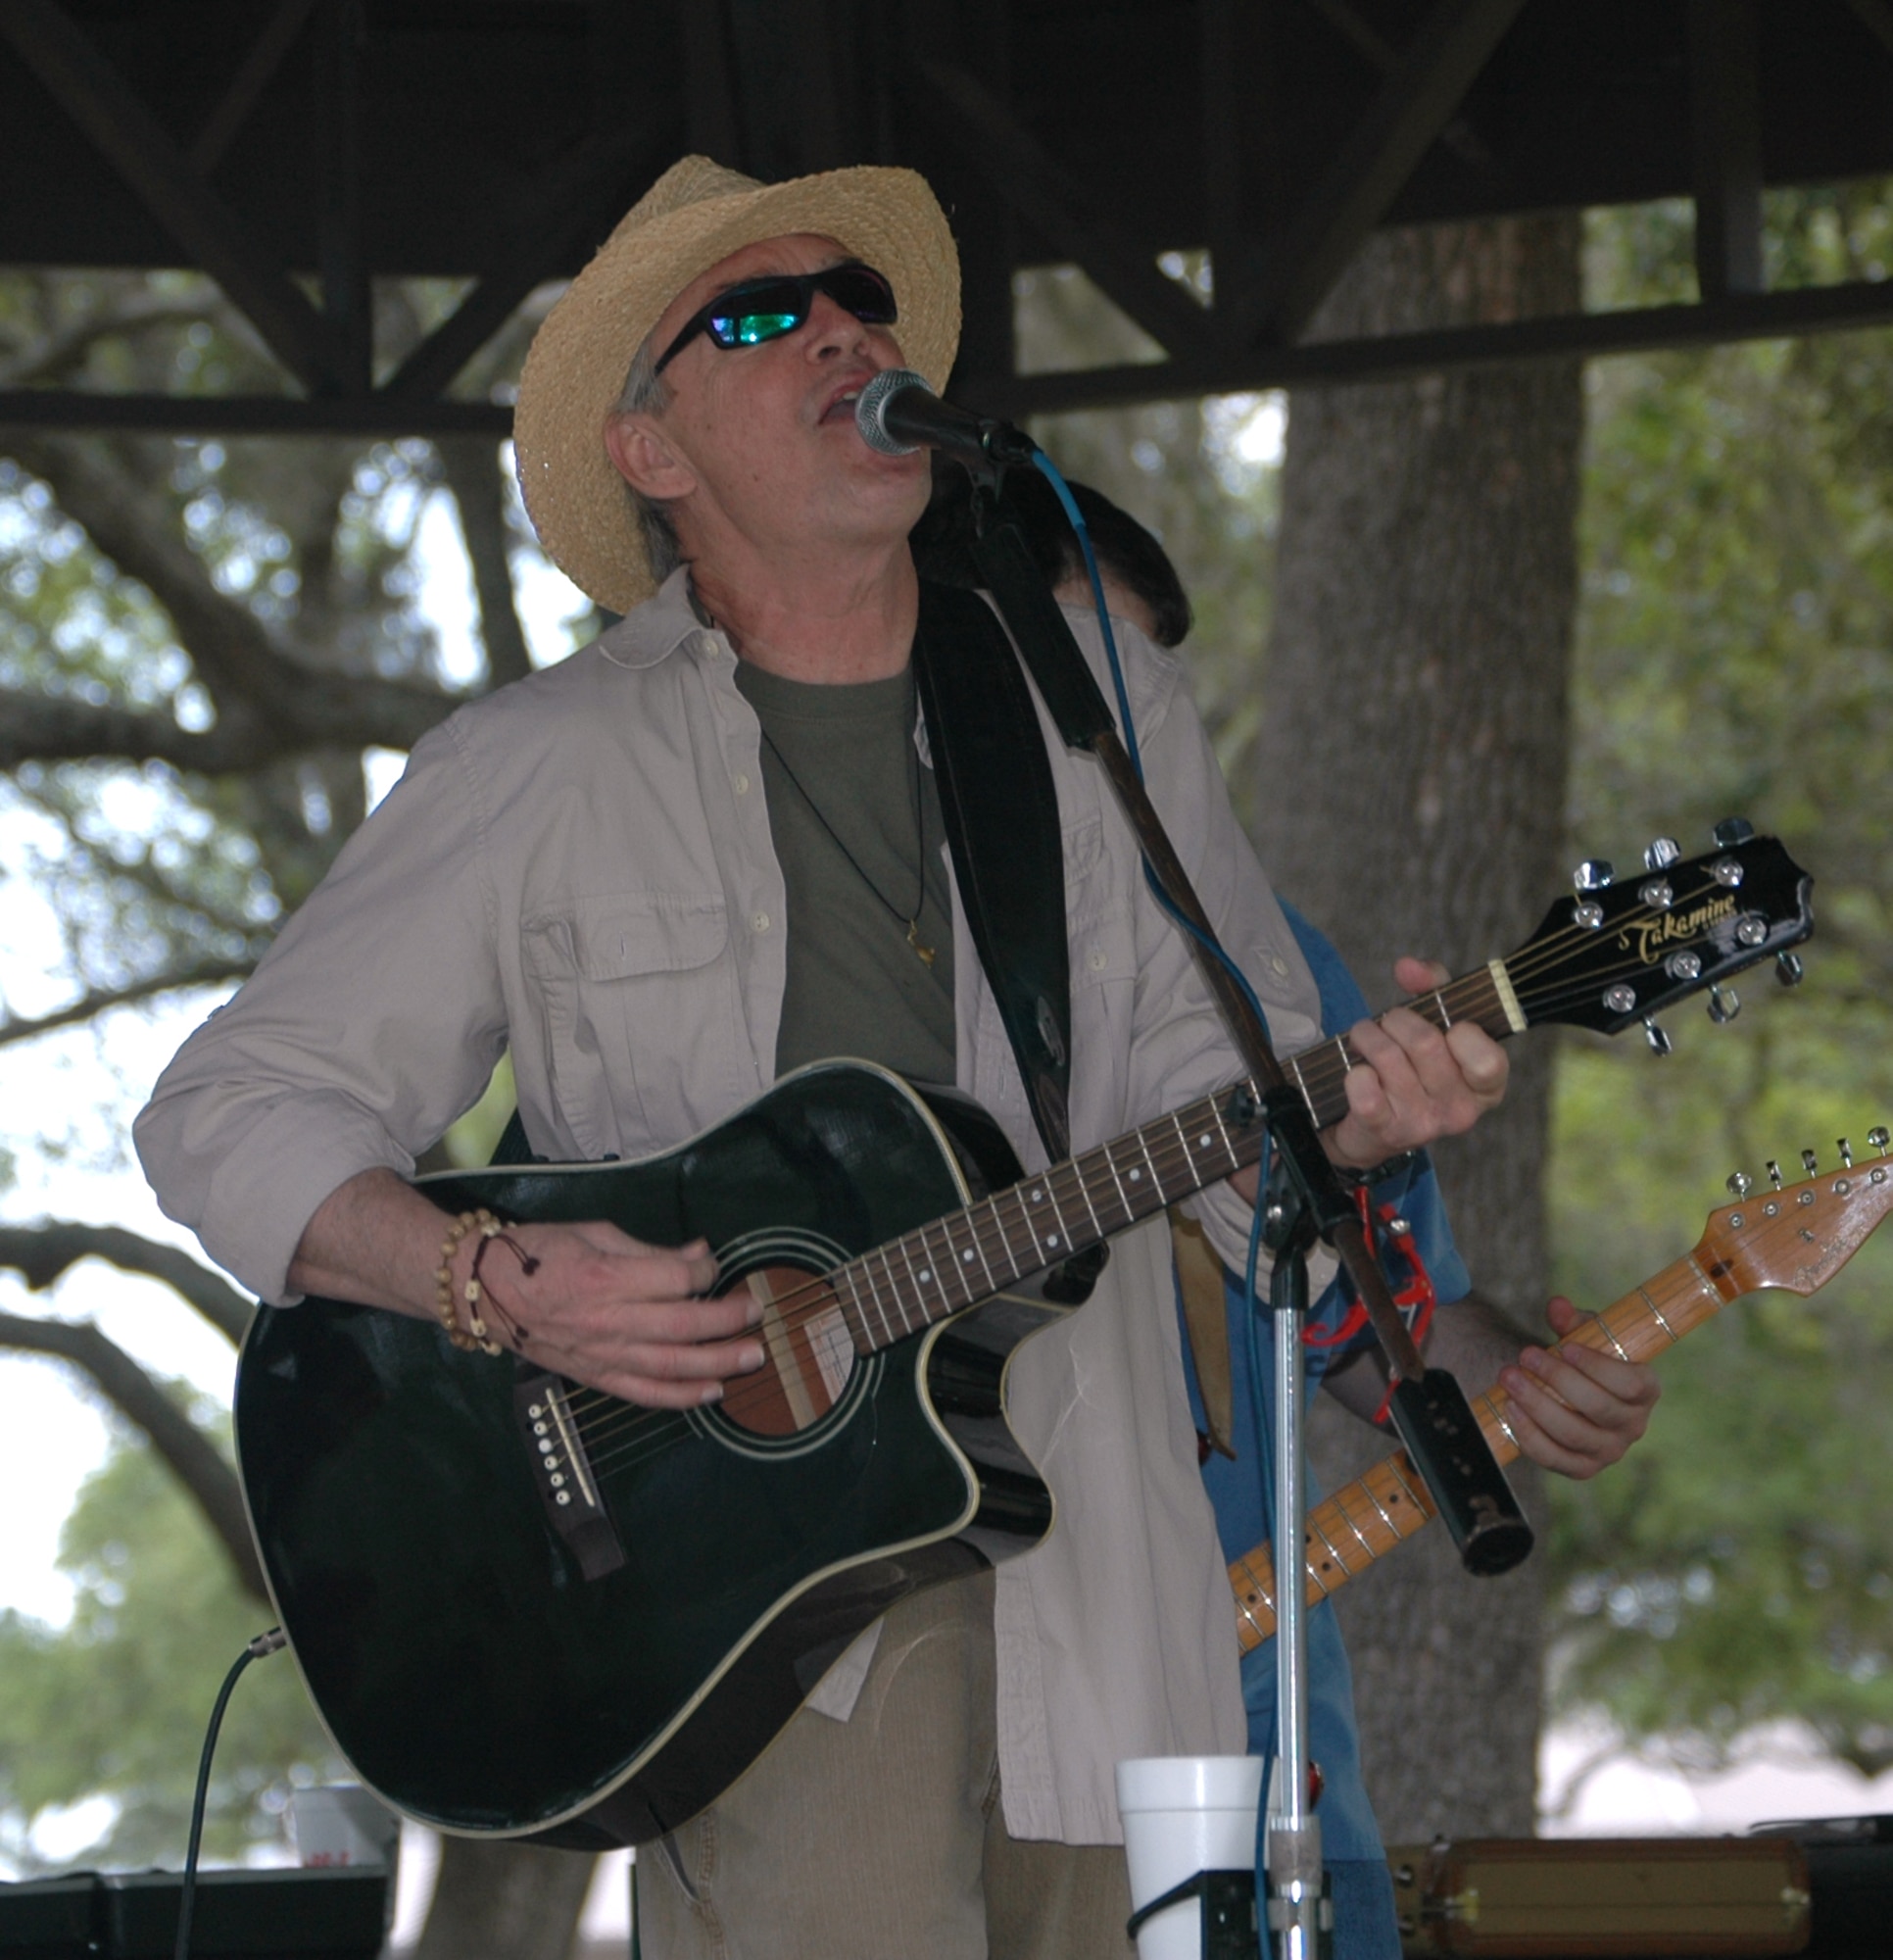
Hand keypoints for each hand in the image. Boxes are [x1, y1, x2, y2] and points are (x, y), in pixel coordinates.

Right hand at [470, 1219, 763, 1408]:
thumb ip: (651, 1250)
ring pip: (671, 1367)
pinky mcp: (595, 1378)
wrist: (485, 1292)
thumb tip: (699, 1254)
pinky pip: (644, 1394)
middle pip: (683, 1327)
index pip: (676, 1280)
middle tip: (757, 1312)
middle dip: (727, 1320)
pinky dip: (681, 1396)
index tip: (715, 1265)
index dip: (706, 1272)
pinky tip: (711, 1392)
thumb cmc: (539, 1252)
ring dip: (718, 1364)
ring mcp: (602, 1355)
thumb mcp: (596, 1233)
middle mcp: (608, 1321)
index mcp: (607, 1277)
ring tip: (752, 1357)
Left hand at [1323, 957, 1507, 1169]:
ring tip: (1365, 1038)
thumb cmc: (1414, 1067)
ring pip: (1387, 1056)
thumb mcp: (1436, 1023)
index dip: (1461, 1032)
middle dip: (1397, 1019)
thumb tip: (1408, 967)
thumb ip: (1433, 985)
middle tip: (1389, 1023)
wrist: (1374, 1127)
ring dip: (1367, 1036)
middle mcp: (1461, 1111)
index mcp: (1486, 1087)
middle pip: (1426, 1043)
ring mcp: (1424, 1125)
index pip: (1488, 1060)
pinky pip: (1363, 1087)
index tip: (1446, 1026)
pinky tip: (1360, 1073)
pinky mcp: (1385, 1131)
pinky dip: (1354, 1071)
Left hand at [1495, 1295, 1660, 1478]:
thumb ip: (1573, 1321)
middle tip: (1526, 1354)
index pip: (1630, 1384)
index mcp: (1646, 1390)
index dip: (1597, 1366)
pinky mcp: (1582, 1468)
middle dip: (1558, 1379)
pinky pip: (1554, 1458)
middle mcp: (1634, 1425)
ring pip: (1573, 1434)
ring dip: (1536, 1405)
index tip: (1564, 1346)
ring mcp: (1609, 1451)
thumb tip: (1557, 1306)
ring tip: (1509, 1377)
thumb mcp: (1584, 1335)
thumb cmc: (1583, 1358)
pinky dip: (1529, 1434)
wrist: (1568, 1392)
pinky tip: (1510, 1408)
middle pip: (1598, 1408)